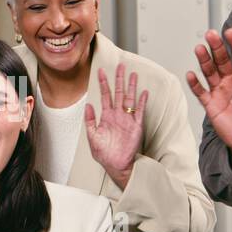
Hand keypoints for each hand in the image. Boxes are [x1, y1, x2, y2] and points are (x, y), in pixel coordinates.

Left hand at [85, 64, 147, 189]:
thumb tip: (88, 105)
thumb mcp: (92, 137)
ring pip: (130, 99)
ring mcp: (127, 119)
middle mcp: (117, 115)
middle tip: (120, 66)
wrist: (116, 165)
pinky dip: (141, 102)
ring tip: (133, 74)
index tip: (101, 71)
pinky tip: (143, 92)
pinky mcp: (136, 126)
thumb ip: (90, 121)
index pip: (105, 96)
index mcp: (106, 117)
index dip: (103, 83)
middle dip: (119, 79)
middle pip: (119, 93)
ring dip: (131, 87)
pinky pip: (139, 112)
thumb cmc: (104, 154)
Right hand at [186, 28, 231, 174]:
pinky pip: (201, 92)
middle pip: (222, 59)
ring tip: (200, 48)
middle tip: (211, 35)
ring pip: (210, 72)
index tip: (231, 32)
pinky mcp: (212, 105)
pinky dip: (195, 84)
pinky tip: (191, 74)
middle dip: (216, 46)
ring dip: (204, 60)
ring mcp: (221, 92)